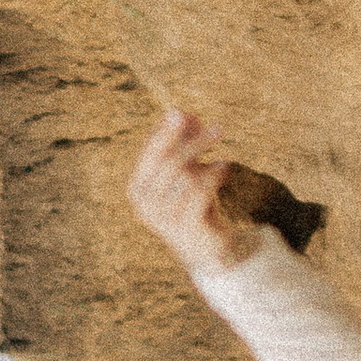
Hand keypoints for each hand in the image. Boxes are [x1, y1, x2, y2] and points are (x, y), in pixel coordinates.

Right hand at [129, 109, 259, 277]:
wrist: (206, 248)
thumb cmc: (192, 203)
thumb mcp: (186, 170)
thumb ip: (182, 142)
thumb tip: (182, 112)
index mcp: (137, 188)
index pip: (149, 153)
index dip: (165, 132)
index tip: (183, 113)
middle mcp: (144, 205)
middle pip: (169, 162)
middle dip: (194, 142)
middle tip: (219, 128)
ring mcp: (163, 220)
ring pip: (187, 176)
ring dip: (207, 162)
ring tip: (222, 160)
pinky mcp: (186, 229)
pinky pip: (200, 192)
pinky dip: (214, 175)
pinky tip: (223, 166)